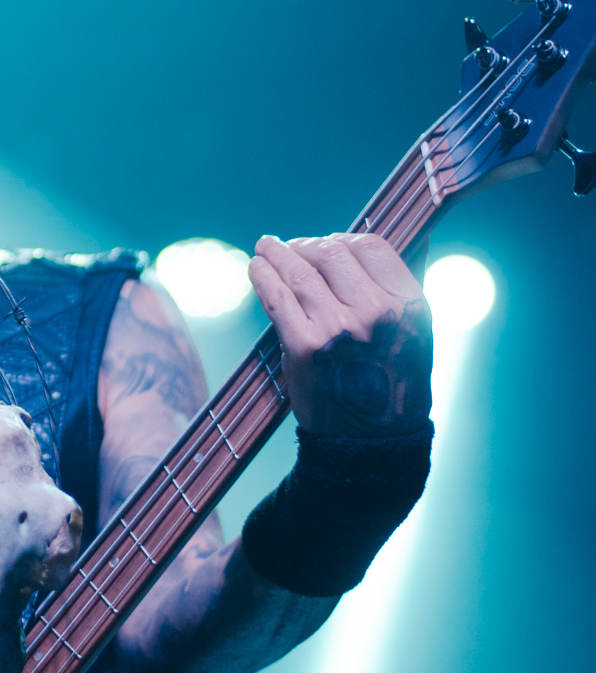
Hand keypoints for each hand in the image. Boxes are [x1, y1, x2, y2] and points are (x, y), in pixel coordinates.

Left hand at [247, 233, 431, 437]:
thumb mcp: (416, 332)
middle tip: (289, 246)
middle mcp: (376, 313)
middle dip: (305, 244)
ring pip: (299, 271)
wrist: (372, 439)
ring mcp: (338, 329)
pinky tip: (256, 268)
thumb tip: (414, 233)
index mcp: (408, 305)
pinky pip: (277, 297)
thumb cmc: (391, 382)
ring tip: (265, 247)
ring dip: (277, 254)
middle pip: (332, 252)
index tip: (326, 242)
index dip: (343, 238)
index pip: (372, 247)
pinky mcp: (305, 346)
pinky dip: (262, 277)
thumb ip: (405, 286)